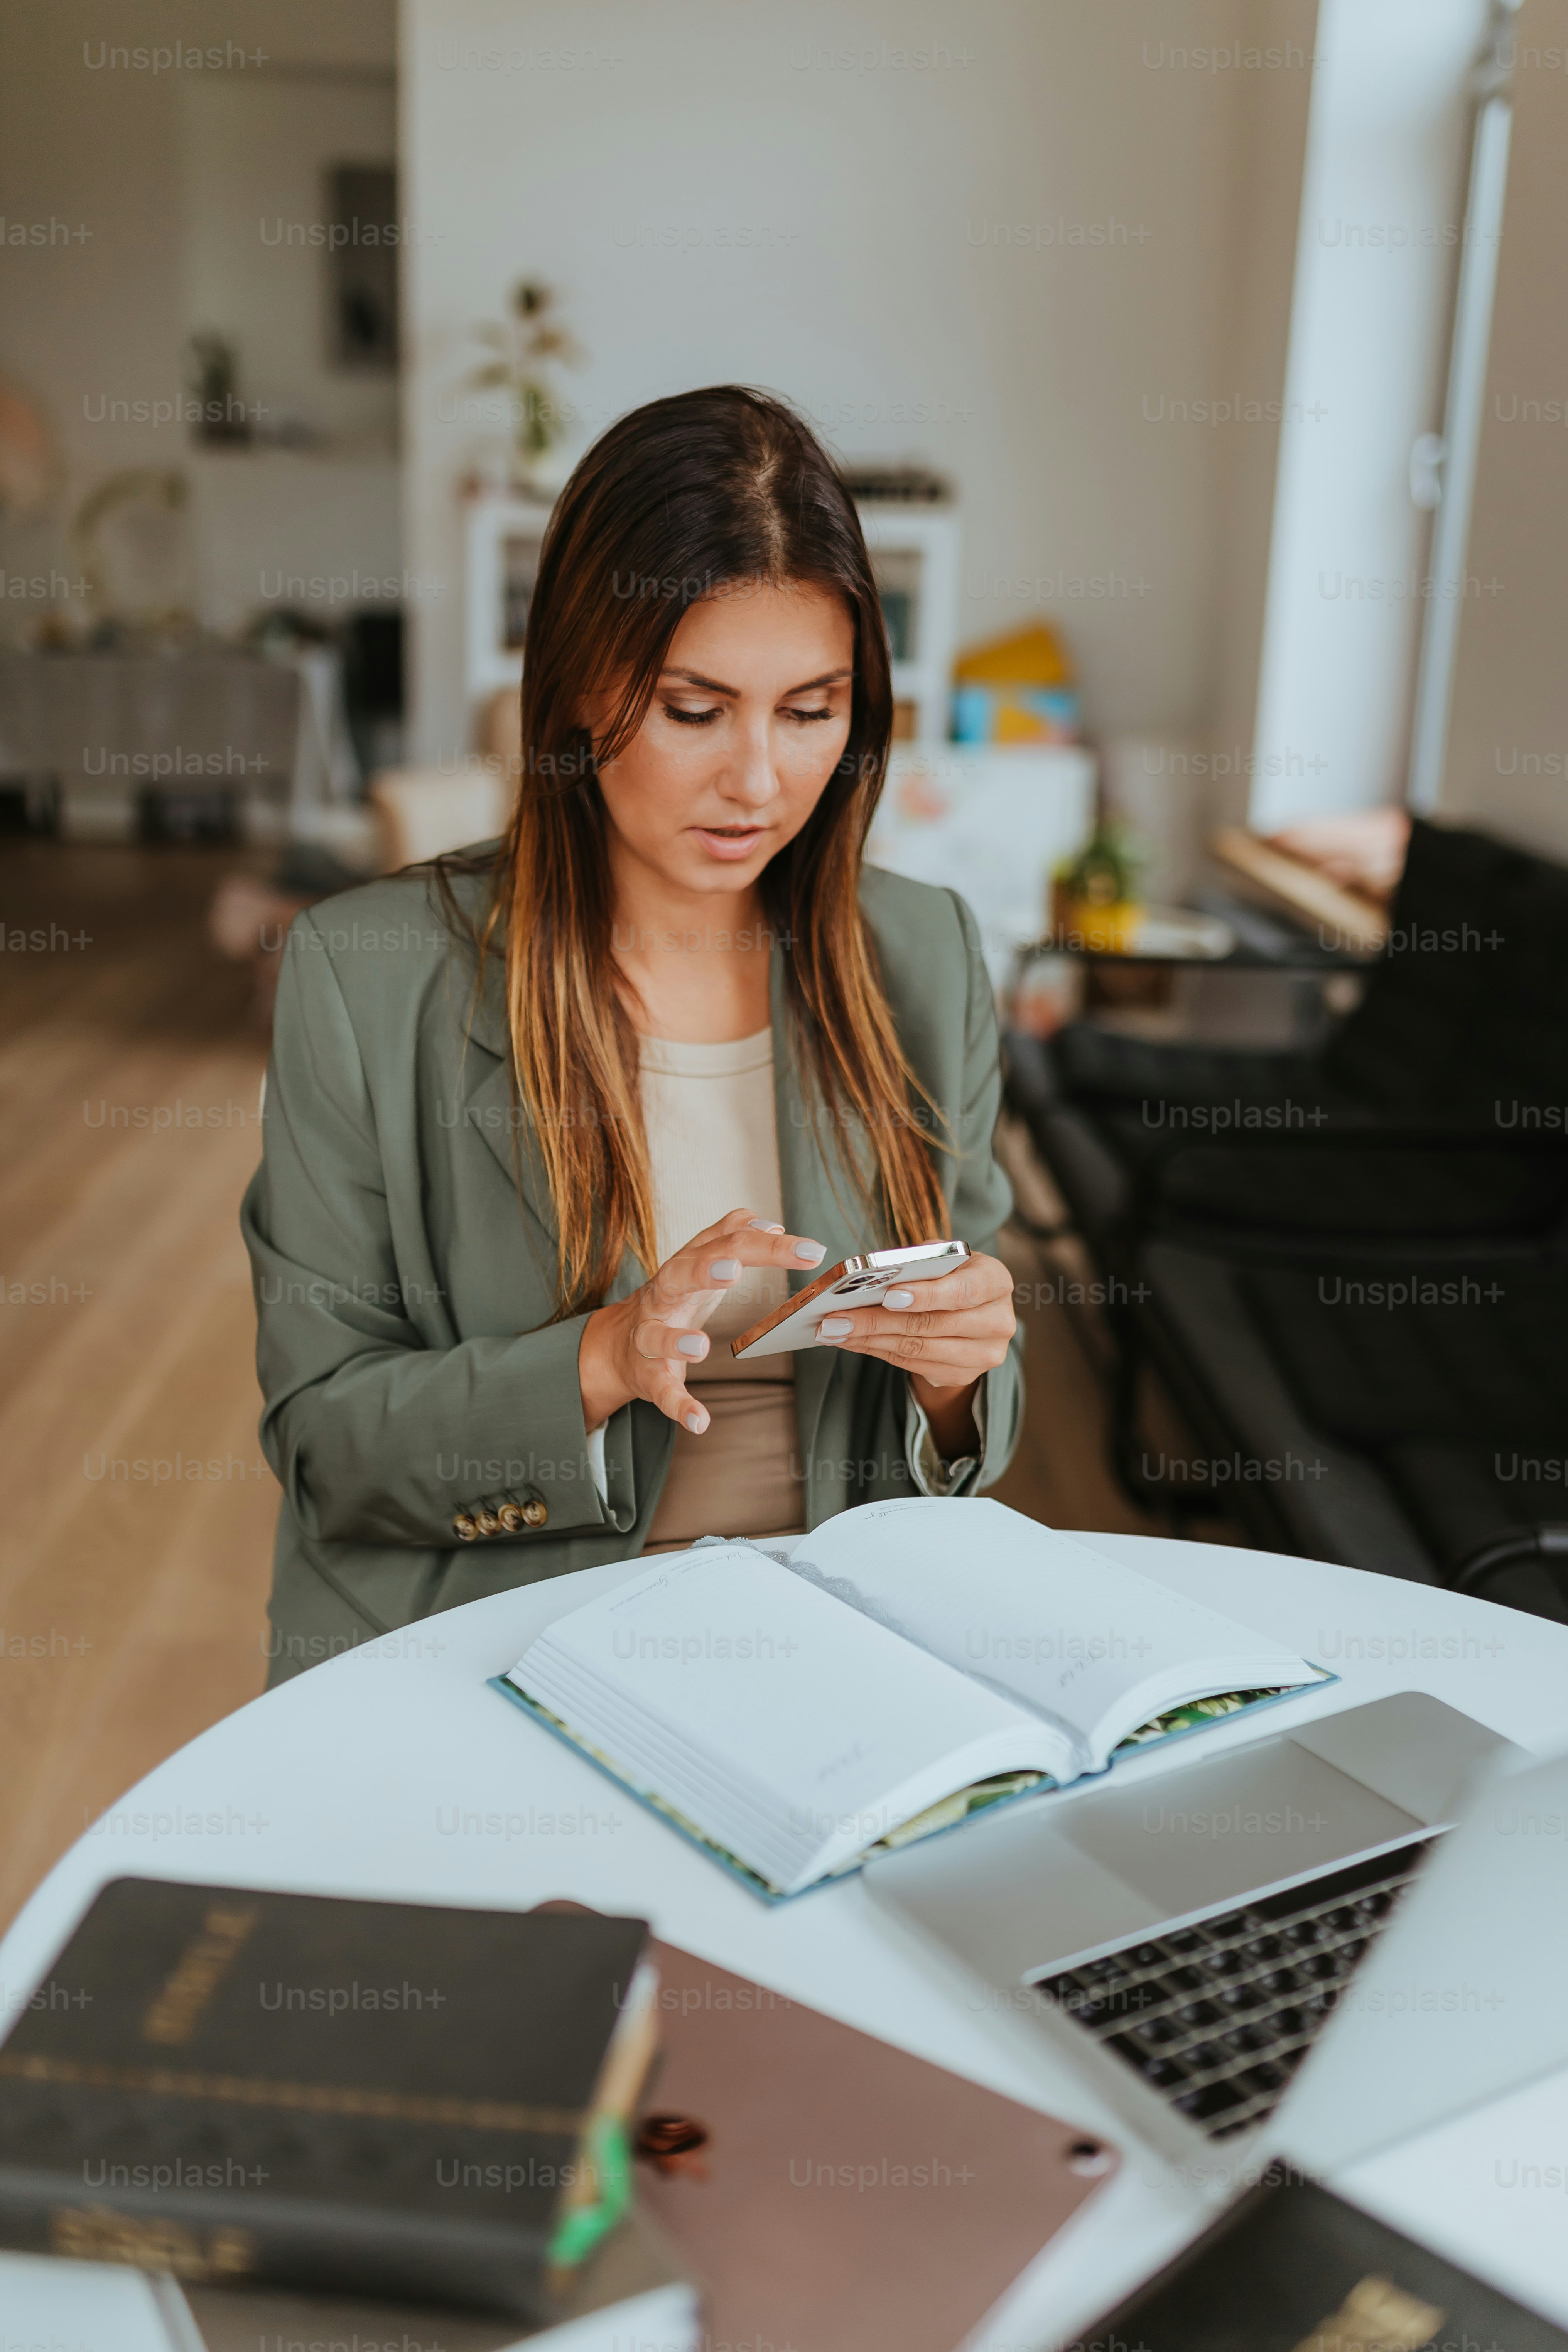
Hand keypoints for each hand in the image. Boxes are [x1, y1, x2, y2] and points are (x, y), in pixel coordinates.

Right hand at [578, 1207, 825, 1434]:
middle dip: (705, 1271)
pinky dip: (678, 1405)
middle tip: (735, 1270)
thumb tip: (771, 1222)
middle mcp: (662, 1295)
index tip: (810, 1250)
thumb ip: (729, 1236)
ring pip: (656, 1334)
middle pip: (681, 1274)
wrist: (617, 1345)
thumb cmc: (671, 1299)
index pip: (725, 1244)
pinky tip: (699, 1420)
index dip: (765, 1244)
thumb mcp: (697, 1261)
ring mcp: (649, 1336)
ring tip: (702, 1347)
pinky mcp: (646, 1374)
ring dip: (677, 1339)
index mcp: (683, 1265)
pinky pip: (660, 1389)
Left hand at [813, 1249, 1015, 1456]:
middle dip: (878, 1321)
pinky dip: (877, 1351)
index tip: (888, 1296)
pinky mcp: (962, 1375)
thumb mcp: (942, 1258)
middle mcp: (998, 1322)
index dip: (927, 1294)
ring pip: (917, 1349)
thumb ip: (918, 1261)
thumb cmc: (950, 1274)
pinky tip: (850, 1340)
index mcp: (996, 1282)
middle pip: (932, 1325)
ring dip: (869, 1340)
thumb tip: (874, 1276)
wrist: (971, 1310)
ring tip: (833, 1330)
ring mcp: (983, 1354)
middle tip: (836, 1317)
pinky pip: (912, 1365)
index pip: (964, 1291)